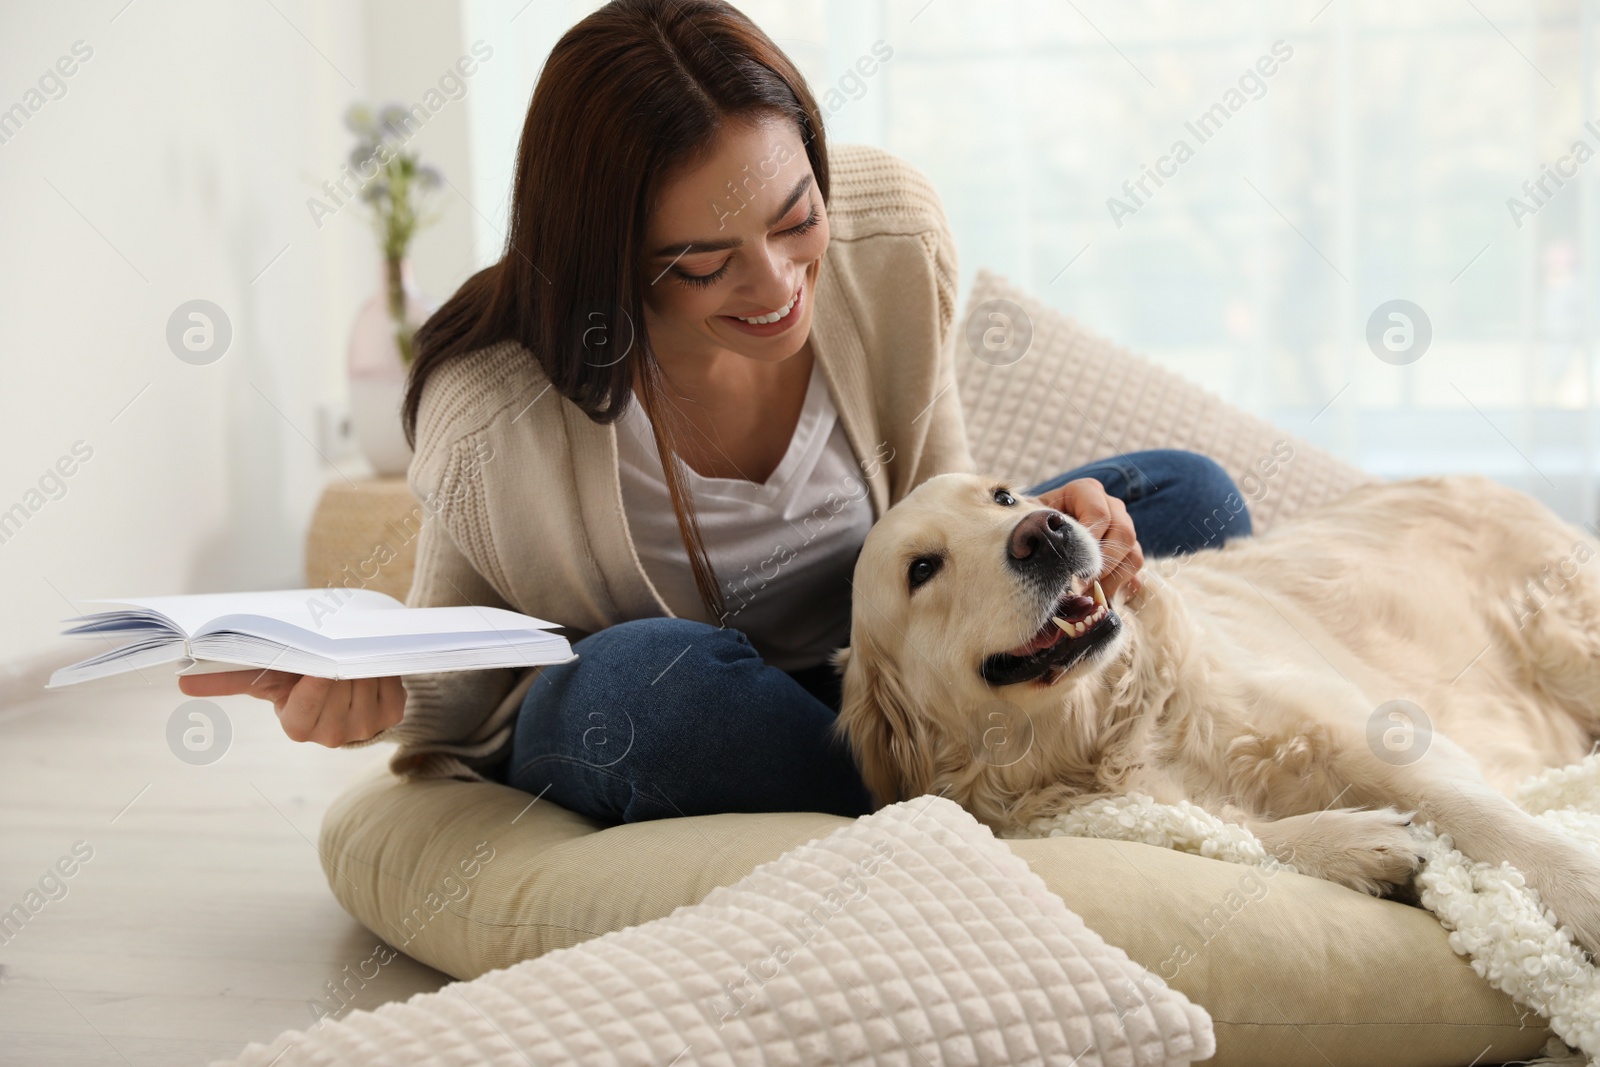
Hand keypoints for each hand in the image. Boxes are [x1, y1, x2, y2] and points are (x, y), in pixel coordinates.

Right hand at [176, 670, 405, 746]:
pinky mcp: (391, 713)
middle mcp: (334, 734)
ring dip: (358, 662)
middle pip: (337, 691)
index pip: (306, 710)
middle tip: (332, 646)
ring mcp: (365, 726)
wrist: (342, 689)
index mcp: (300, 727)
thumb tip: (182, 682)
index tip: (314, 666)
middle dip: (335, 666)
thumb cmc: (297, 681)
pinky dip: (379, 667)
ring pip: (363, 685)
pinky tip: (368, 662)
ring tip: (347, 651)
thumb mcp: (268, 679)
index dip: (313, 688)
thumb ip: (230, 679)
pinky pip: (388, 684)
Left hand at [1034, 478, 1144, 599]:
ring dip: (1112, 580)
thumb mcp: (1026, 518)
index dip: (1088, 542)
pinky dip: (1119, 588)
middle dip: (1103, 564)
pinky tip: (1097, 599)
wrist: (1038, 533)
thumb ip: (1028, 523)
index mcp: (1086, 491)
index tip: (1071, 564)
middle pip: (1124, 534)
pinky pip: (1135, 573)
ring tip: (1087, 596)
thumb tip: (1027, 544)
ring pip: (1134, 555)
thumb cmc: (1030, 523)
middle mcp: (1112, 506)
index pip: (1099, 514)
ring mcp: (1123, 529)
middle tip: (1081, 584)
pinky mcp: (1128, 554)